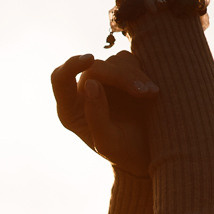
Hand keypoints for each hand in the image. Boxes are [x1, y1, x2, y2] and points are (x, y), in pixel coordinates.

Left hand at [51, 50, 156, 172]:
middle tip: (143, 92)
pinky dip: (141, 73)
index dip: (71, 64)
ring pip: (114, 61)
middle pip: (95, 68)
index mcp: (71, 109)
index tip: (89, 59)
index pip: (60, 79)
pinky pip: (128, 62)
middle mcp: (84, 92)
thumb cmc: (125, 153)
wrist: (149, 154)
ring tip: (151, 94)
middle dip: (120, 76)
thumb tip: (91, 83)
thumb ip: (96, 116)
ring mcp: (104, 82)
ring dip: (134, 75)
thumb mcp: (109, 142)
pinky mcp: (123, 77)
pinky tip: (152, 91)